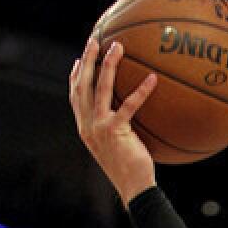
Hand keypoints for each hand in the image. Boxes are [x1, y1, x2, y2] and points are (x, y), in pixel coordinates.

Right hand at [68, 38, 157, 204]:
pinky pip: (128, 106)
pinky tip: (153, 79)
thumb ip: (120, 130)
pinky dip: (141, 91)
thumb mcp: (120, 147)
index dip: (76, 77)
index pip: (75, 97)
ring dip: (107, 65)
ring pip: (100, 88)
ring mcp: (98, 127)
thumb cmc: (131, 170)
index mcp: (85, 127)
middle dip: (88, 60)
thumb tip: (135, 118)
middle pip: (82, 85)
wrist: (133, 188)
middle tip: (95, 40)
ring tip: (118, 47)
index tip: (80, 60)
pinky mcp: (114, 131)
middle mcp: (87, 125)